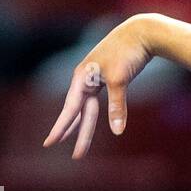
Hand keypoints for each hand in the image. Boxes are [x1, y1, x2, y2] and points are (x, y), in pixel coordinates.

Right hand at [43, 15, 153, 157]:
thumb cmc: (127, 52)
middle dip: (76, 135)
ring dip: (85, 128)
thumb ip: (117, 106)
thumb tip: (117, 131)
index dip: (60, 128)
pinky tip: (88, 121)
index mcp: (82, 77)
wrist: (141, 33)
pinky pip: (97, 102)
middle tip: (75, 157)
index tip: (49, 143)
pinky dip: (95, 114)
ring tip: (79, 147)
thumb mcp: (120, 80)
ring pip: (88, 110)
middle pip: (79, 113)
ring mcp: (95, 79)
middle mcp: (85, 79)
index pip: (70, 109)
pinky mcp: (107, 78)